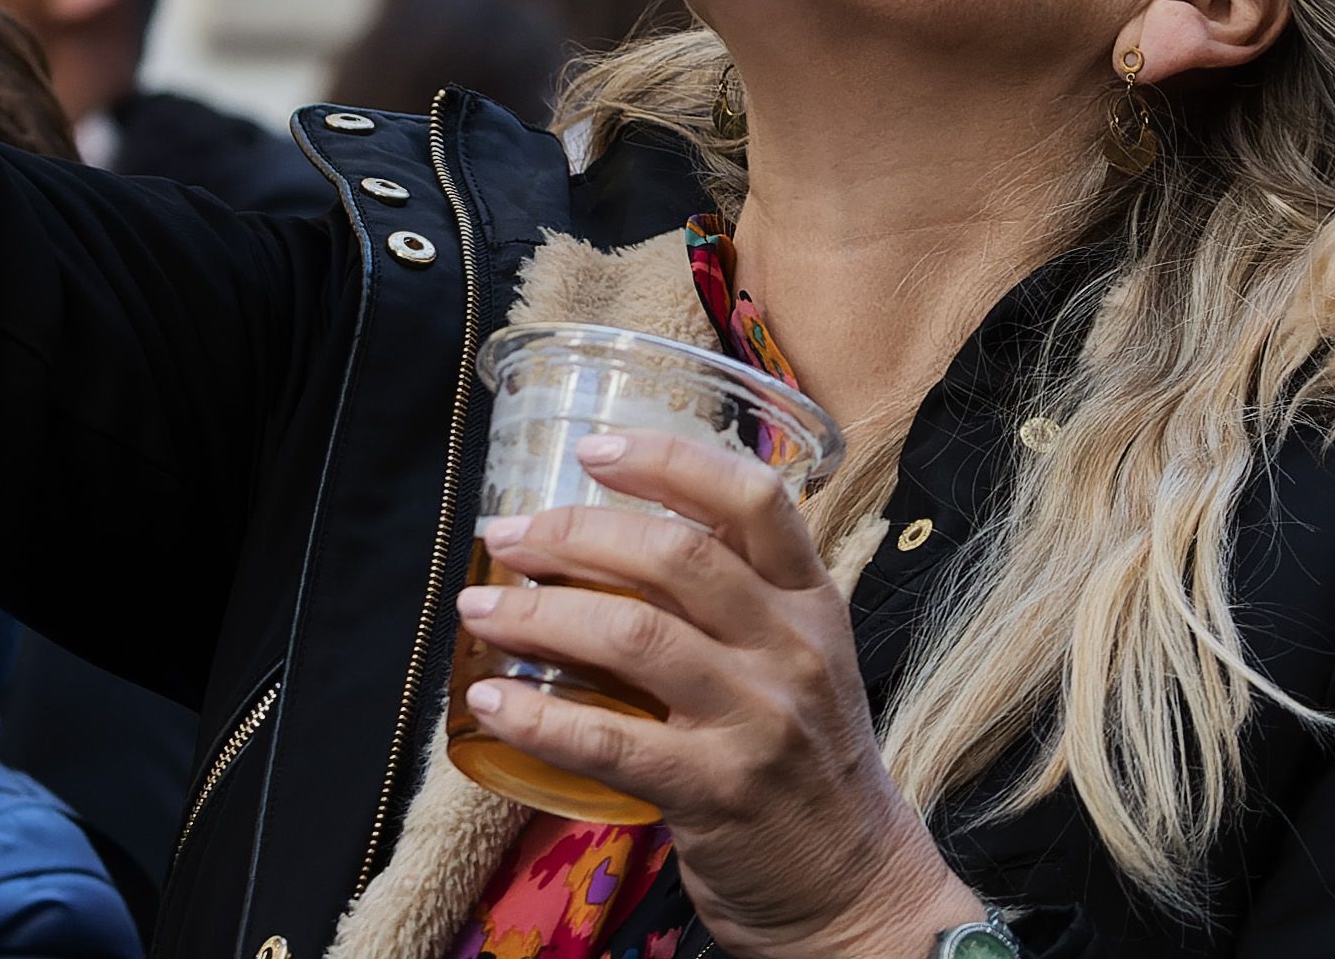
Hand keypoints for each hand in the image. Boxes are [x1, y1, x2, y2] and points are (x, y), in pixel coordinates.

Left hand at [456, 433, 986, 958]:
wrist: (853, 886)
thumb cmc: (805, 763)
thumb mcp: (800, 662)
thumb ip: (735, 602)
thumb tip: (614, 540)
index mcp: (812, 603)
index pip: (753, 498)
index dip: (668, 460)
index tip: (592, 449)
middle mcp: (792, 650)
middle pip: (675, 557)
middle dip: (574, 535)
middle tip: (506, 537)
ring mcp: (757, 720)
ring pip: (633, 637)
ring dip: (539, 617)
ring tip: (480, 611)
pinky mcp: (716, 792)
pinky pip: (609, 741)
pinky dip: (537, 718)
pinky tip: (492, 703)